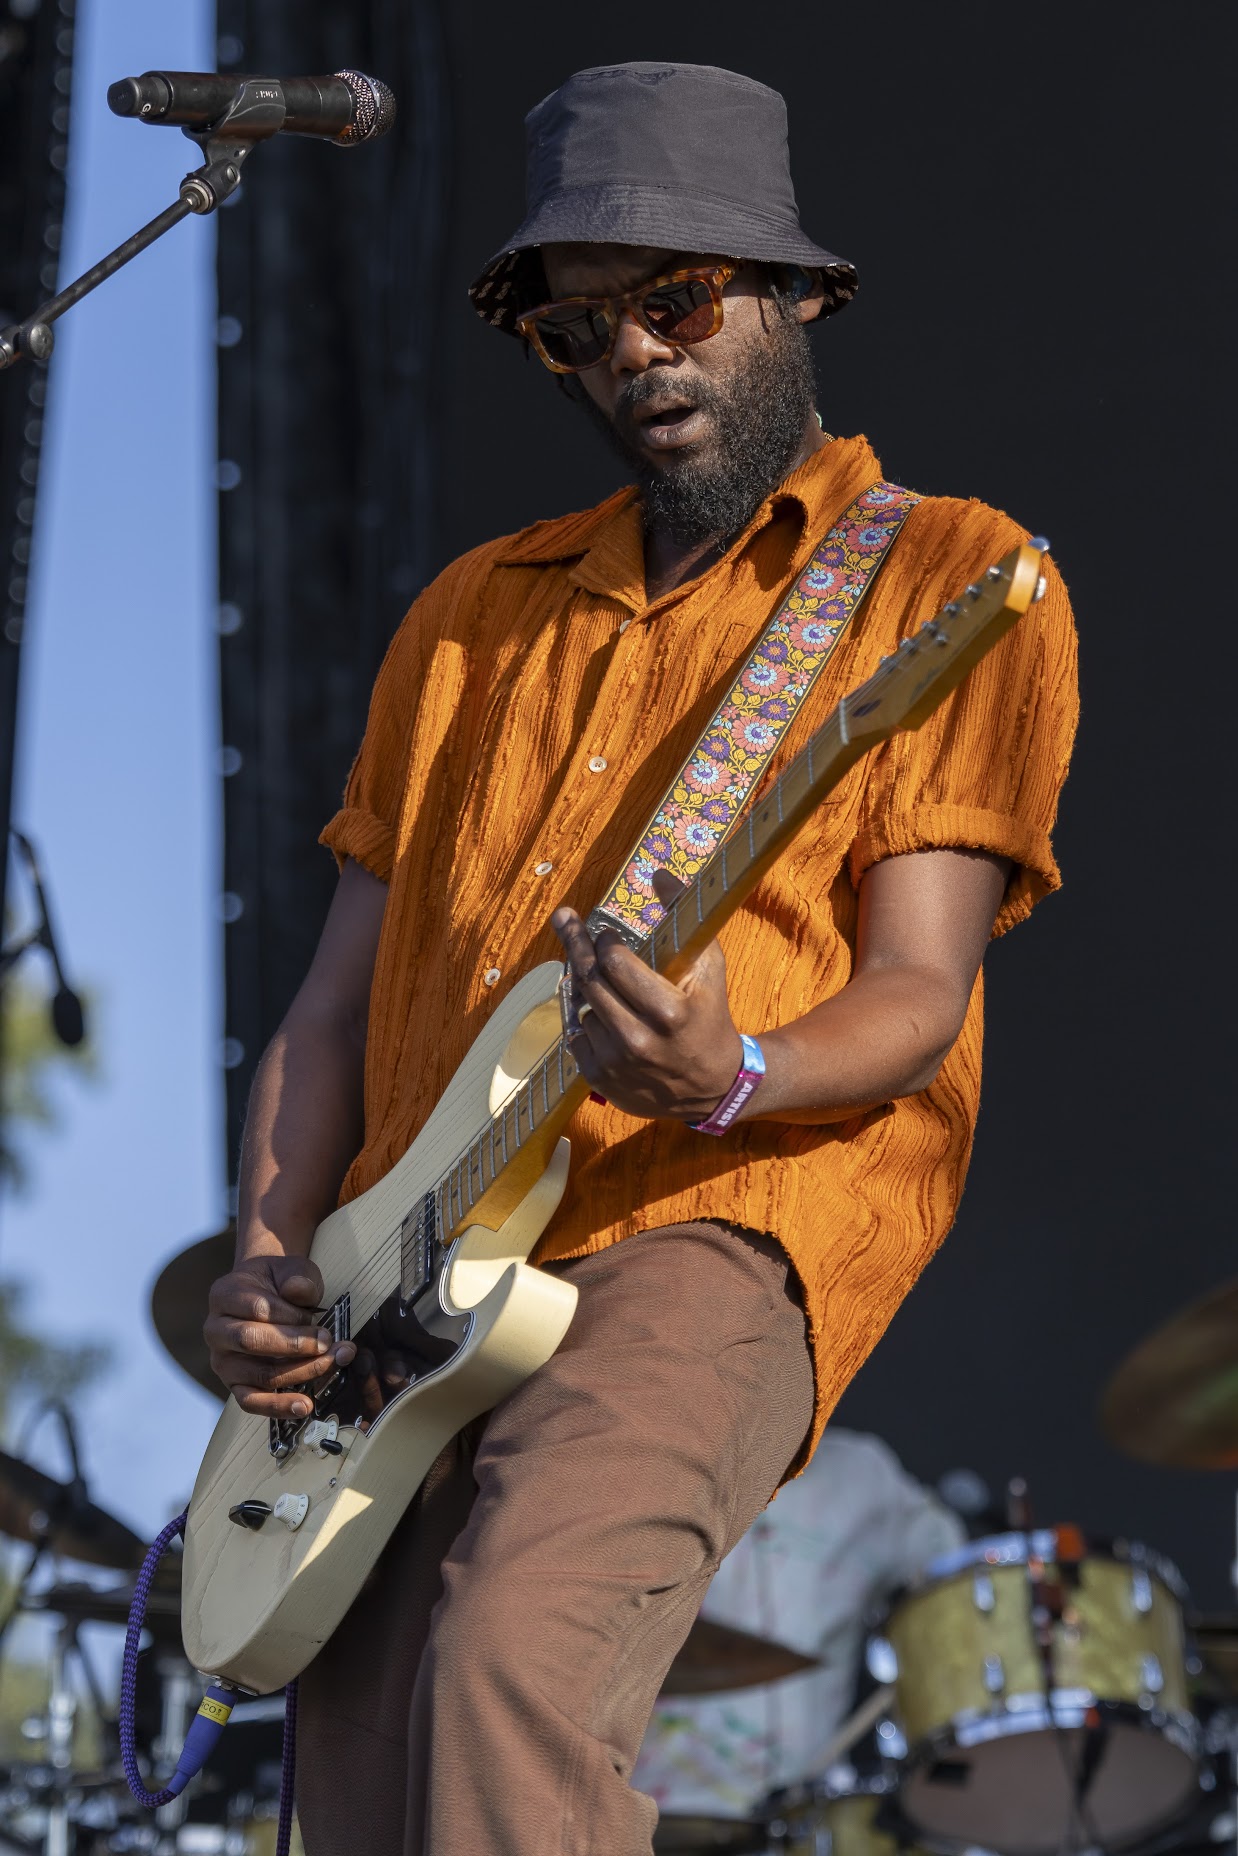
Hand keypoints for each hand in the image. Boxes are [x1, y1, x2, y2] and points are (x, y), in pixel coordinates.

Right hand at [205, 1253, 356, 1418]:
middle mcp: (215, 1330)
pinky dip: (278, 1406)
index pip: (257, 1308)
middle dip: (295, 1345)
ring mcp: (223, 1360)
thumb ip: (298, 1277)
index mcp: (224, 1294)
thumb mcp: (293, 1269)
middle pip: (251, 1341)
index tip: (317, 1319)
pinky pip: (251, 1401)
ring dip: (299, 1372)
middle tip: (326, 1342)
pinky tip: (304, 1406)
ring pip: (257, 1374)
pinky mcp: (234, 1384)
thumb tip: (298, 1292)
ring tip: (331, 1363)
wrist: (267, 1294)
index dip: (291, 1316)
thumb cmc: (280, 1282)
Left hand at [551, 870, 743, 1123]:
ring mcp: (615, 1063)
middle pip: (590, 981)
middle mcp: (638, 1040)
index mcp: (668, 1012)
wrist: (712, 1086)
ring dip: (585, 987)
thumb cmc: (710, 1017)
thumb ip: (686, 917)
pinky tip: (599, 1011)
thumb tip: (660, 874)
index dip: (604, 941)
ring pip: (580, 1006)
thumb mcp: (709, 967)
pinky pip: (574, 1034)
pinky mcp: (599, 1080)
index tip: (604, 933)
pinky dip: (582, 1018)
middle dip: (576, 946)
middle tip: (566, 922)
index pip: (615, 963)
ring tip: (599, 979)